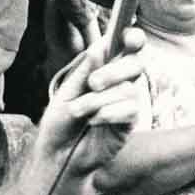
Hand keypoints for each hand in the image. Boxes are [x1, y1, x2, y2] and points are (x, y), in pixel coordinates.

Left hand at [33, 28, 147, 180]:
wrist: (59, 156)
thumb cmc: (60, 123)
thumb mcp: (66, 92)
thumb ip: (84, 70)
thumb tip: (100, 46)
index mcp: (104, 70)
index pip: (126, 49)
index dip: (133, 38)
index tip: (128, 38)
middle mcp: (120, 83)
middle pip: (135, 64)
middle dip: (114, 72)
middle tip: (92, 84)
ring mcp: (127, 102)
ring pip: (128, 89)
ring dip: (98, 101)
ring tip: (79, 112)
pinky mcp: (130, 122)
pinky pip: (130, 109)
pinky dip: (108, 114)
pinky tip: (93, 122)